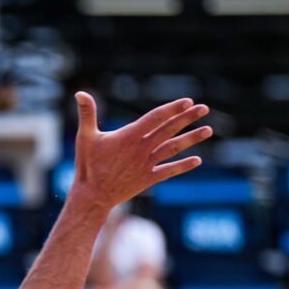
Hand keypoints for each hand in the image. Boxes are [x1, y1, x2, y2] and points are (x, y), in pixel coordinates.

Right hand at [71, 92, 212, 209]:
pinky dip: (183, 166)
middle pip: (169, 130)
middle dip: (187, 118)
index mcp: (129, 136)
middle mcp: (141, 149)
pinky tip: (197, 160)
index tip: (188, 101)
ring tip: (209, 130)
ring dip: (192, 139)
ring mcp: (146, 164)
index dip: (172, 109)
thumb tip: (80, 93)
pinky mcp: (147, 179)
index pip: (155, 118)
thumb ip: (86, 114)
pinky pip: (169, 171)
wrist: (92, 196)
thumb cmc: (88, 165)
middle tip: (204, 108)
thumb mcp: (85, 137)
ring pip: (173, 148)